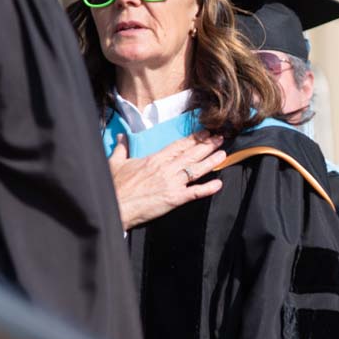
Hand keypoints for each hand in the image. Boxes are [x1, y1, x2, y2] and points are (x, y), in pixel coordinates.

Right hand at [109, 133, 224, 228]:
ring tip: (223, 154)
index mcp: (154, 159)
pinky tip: (219, 184)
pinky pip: (194, 192)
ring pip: (196, 170)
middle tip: (220, 138)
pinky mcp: (174, 198)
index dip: (193, 139)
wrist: (116, 206)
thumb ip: (122, 148)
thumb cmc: (115, 186)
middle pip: (191, 154)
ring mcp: (172, 183)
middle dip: (207, 145)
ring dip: (211, 161)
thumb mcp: (116, 163)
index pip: (178, 146)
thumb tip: (122, 136)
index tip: (204, 132)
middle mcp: (166, 169)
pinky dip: (207, 188)